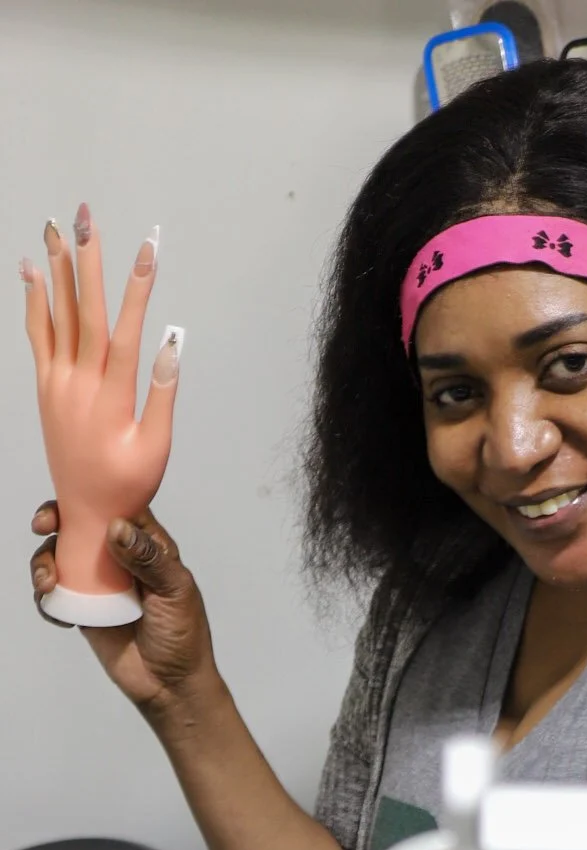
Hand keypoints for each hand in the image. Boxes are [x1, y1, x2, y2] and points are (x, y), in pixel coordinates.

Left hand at [21, 204, 179, 608]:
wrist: (84, 514)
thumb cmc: (128, 484)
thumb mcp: (157, 447)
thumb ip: (164, 393)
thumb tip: (174, 343)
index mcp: (110, 397)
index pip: (123, 329)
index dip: (136, 286)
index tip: (147, 248)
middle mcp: (77, 383)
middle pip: (83, 310)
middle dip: (88, 261)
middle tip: (87, 217)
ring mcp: (56, 383)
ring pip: (56, 316)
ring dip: (58, 269)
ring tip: (56, 228)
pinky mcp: (45, 388)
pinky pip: (37, 336)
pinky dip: (34, 301)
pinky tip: (31, 271)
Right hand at [31, 500, 221, 720]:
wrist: (170, 684)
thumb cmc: (183, 635)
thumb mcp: (175, 592)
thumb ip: (148, 560)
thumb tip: (116, 527)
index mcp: (148, 547)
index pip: (118, 509)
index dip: (91, 497)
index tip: (69, 499)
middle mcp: (120, 560)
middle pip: (79, 528)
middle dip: (55, 521)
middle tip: (43, 527)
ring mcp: (98, 585)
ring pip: (59, 558)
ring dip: (44, 562)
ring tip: (48, 582)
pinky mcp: (82, 610)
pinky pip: (53, 596)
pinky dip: (45, 597)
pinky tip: (54, 606)